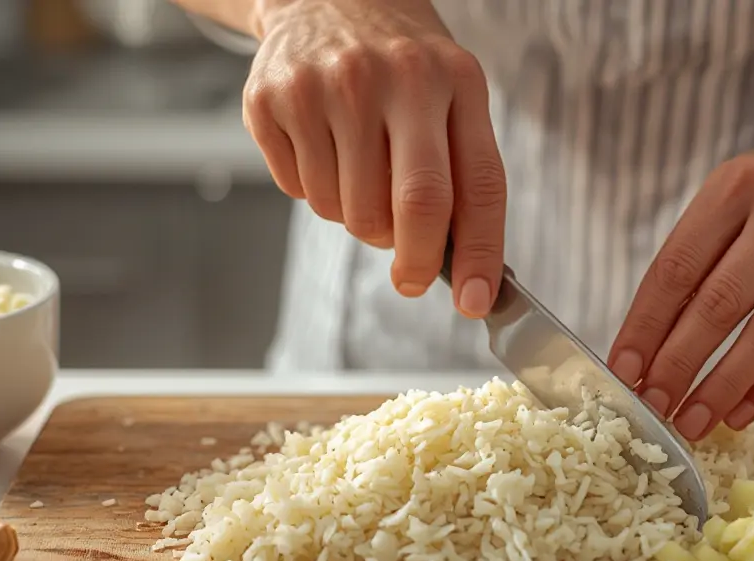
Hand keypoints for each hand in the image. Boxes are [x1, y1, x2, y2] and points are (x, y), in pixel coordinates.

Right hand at [242, 0, 506, 317]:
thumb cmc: (402, 66)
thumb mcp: (453, 98)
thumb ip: (462, 174)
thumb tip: (465, 266)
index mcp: (454, 80)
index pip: (477, 185)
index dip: (481, 253)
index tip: (477, 302)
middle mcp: (393, 78)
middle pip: (413, 206)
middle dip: (416, 262)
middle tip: (412, 278)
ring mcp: (326, 86)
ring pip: (348, 212)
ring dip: (359, 219)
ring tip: (362, 173)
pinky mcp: (272, 100)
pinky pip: (300, 193)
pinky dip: (316, 193)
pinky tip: (325, 150)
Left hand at [607, 132, 753, 440]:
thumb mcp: (723, 205)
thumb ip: (687, 267)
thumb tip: (642, 357)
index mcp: (737, 186)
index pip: (677, 269)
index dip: (645, 326)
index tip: (623, 371)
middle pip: (721, 304)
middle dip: (679, 364)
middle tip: (653, 406)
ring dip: (723, 387)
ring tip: (692, 422)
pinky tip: (739, 413)